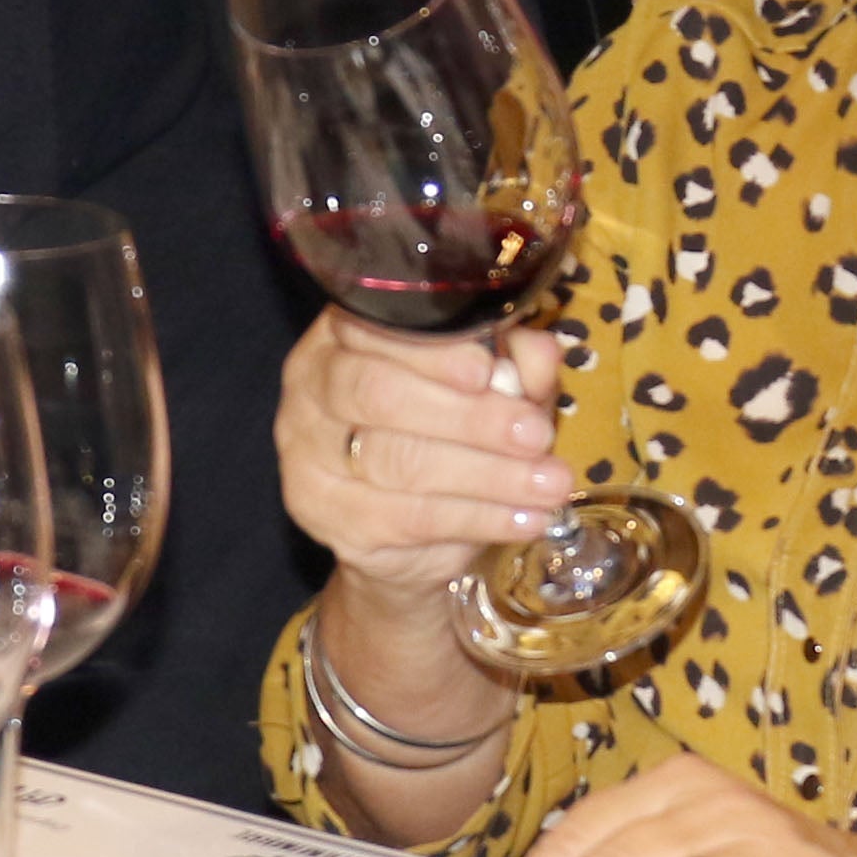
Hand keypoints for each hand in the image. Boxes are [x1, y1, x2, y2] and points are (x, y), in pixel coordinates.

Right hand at [275, 310, 583, 606]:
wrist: (399, 527)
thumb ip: (514, 359)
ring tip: (548, 484)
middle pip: (381, 396)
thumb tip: (537, 353)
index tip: (487, 369)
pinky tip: (525, 518)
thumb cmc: (448, 429)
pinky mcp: (326, 515)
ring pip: (399, 461)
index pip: (376, 328)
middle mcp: (313, 384)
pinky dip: (476, 518)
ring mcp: (307, 453)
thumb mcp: (492, 382)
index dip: (433, 352)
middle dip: (469, 417)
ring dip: (487, 475)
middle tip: (535, 435)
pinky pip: (407, 518)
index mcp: (345, 332)